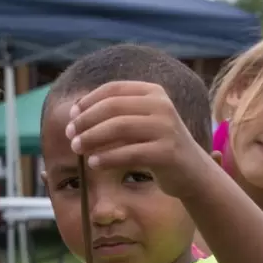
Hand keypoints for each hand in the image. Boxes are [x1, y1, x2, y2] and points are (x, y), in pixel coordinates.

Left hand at [67, 81, 211, 198]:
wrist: (193, 173)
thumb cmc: (159, 147)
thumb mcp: (142, 122)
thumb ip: (117, 114)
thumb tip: (75, 111)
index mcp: (154, 92)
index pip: (113, 89)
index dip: (88, 102)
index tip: (71, 116)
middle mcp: (162, 106)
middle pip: (113, 108)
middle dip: (86, 121)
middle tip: (69, 135)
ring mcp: (166, 128)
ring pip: (119, 128)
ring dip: (92, 138)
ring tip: (76, 149)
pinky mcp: (167, 152)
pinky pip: (128, 153)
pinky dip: (107, 158)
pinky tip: (93, 164)